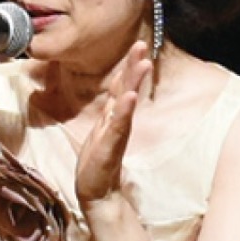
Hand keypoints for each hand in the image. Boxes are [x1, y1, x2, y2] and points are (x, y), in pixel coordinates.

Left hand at [74, 42, 152, 207]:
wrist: (96, 193)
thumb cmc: (96, 164)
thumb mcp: (100, 132)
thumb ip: (110, 115)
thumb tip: (116, 98)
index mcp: (112, 116)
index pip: (120, 86)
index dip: (128, 67)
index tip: (137, 47)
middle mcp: (116, 121)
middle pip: (126, 89)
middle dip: (134, 67)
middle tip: (142, 47)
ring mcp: (115, 133)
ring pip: (125, 103)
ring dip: (134, 82)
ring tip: (143, 64)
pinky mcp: (111, 147)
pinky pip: (118, 125)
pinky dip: (124, 111)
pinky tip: (129, 97)